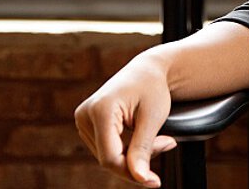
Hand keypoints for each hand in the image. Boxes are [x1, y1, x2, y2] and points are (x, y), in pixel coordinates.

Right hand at [74, 56, 177, 186]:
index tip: (155, 181)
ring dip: (132, 156)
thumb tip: (140, 179)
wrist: (147, 70)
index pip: (110, 158)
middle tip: (166, 144)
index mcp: (100, 109)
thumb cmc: (152, 88)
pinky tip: (141, 136)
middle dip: (137, 160)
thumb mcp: (152, 119)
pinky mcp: (86, 124)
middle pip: (108, 159)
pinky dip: (126, 150)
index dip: (133, 173)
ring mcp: (83, 119)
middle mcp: (85, 114)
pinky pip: (106, 149)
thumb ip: (143, 149)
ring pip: (107, 157)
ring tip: (156, 137)